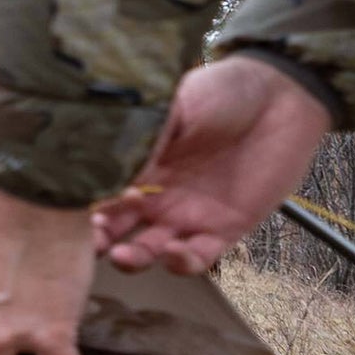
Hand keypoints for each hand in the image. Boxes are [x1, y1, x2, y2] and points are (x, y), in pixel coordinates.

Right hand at [92, 56, 331, 275]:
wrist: (281, 97)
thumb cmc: (224, 91)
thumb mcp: (175, 105)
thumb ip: (143, 137)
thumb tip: (106, 166)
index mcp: (138, 164)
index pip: (97, 193)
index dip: (84, 205)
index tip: (74, 208)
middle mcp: (155, 195)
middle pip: (113, 230)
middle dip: (96, 241)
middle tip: (92, 241)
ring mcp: (187, 215)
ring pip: (147, 251)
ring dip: (132, 260)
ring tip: (125, 255)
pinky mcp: (223, 229)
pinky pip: (195, 259)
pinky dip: (180, 263)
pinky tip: (174, 251)